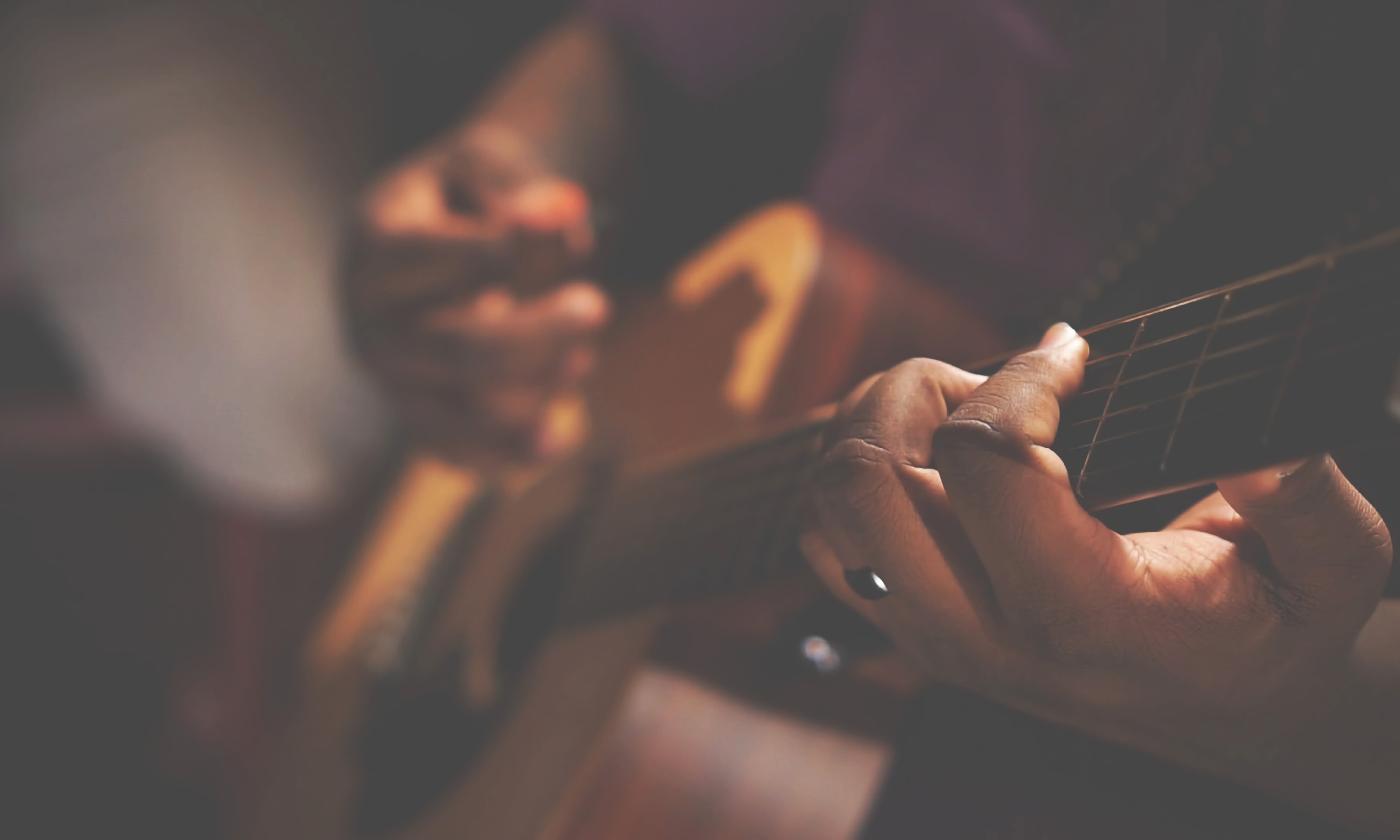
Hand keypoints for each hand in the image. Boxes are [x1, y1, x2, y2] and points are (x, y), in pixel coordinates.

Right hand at [344, 129, 608, 465]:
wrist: (423, 243)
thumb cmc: (459, 199)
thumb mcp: (481, 168)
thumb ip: (517, 187)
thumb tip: (563, 210)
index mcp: (375, 246)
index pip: (431, 257)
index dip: (503, 250)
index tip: (567, 225)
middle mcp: (370, 321)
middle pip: (458, 349)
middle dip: (538, 335)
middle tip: (599, 306)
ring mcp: (392, 378)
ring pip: (465, 413)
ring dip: (537, 394)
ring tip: (582, 362)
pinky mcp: (417, 418)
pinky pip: (459, 455)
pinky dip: (512, 454)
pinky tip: (557, 433)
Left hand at [802, 324, 1391, 795]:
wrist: (1219, 706)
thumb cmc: (1270, 624)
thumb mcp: (1330, 566)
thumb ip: (1307, 501)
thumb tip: (1255, 441)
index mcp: (1082, 612)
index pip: (984, 462)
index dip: (1023, 376)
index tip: (1075, 354)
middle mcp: (982, 632)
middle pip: (863, 479)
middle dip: (912, 393)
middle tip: (988, 388)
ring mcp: (930, 636)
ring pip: (827, 505)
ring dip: (874, 429)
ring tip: (958, 419)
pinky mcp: (905, 629)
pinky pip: (824, 540)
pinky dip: (859, 474)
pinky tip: (934, 460)